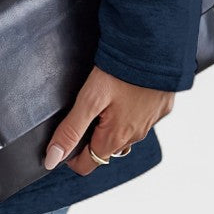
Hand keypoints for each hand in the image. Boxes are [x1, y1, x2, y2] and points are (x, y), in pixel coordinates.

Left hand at [42, 65, 173, 174]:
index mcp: (115, 137)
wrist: (156, 49)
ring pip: (123, 135)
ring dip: (110, 125)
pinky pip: (140, 118)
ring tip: (101, 99)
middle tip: (80, 111)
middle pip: (105, 149)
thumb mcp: (89, 99)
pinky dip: (129, 112)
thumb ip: (71, 130)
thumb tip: (52, 159)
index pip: (87, 164)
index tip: (63, 137)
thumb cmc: (122, 72)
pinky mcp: (160, 109)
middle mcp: (135, 136)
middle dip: (89, 138)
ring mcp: (150, 123)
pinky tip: (123, 92)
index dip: (70, 156)